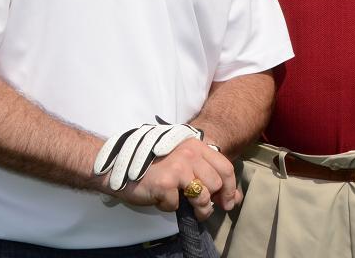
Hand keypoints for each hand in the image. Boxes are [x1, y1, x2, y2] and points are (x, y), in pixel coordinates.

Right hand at [93, 123, 238, 216]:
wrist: (120, 164)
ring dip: (198, 209)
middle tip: (203, 210)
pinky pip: (176, 205)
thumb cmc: (154, 165)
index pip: (225, 167)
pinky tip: (161, 198)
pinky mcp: (165, 183)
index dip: (230, 188)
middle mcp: (189, 153)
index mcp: (196, 145)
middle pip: (215, 184)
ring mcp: (178, 167)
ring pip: (202, 196)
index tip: (228, 202)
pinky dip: (169, 207)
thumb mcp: (184, 163)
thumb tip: (234, 197)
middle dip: (212, 202)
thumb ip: (208, 175)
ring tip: (188, 210)